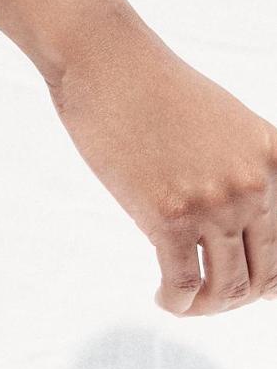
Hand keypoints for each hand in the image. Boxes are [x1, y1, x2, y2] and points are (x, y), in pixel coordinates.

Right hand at [48, 5, 276, 314]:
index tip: (254, 290)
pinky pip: (183, 284)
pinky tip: (163, 298)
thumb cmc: (157, 88)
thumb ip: (247, 171)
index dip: (272, 280)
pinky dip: (175, 302)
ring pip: (226, 286)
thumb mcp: (229, 124)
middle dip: (239, 297)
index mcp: (274, 160)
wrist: (108, 62)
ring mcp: (212, 203)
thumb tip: (246, 232)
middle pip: (264, 275)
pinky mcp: (168, 216)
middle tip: (213, 297)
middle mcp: (253, 185)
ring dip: (206, 306)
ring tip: (185, 301)